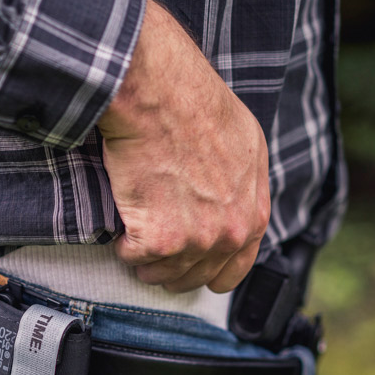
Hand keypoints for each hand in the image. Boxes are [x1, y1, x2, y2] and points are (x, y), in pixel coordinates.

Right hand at [97, 0, 270, 293]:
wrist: (161, 96)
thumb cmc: (197, 106)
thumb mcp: (247, 146)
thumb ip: (243, 189)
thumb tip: (230, 204)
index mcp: (253, 216)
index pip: (234, 269)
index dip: (207, 270)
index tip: (187, 263)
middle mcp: (230, 234)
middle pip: (193, 278)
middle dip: (169, 265)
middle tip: (150, 244)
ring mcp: (196, 241)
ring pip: (160, 274)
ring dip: (143, 257)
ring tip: (134, 228)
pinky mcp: (160, 241)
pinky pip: (133, 258)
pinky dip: (122, 244)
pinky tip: (123, 219)